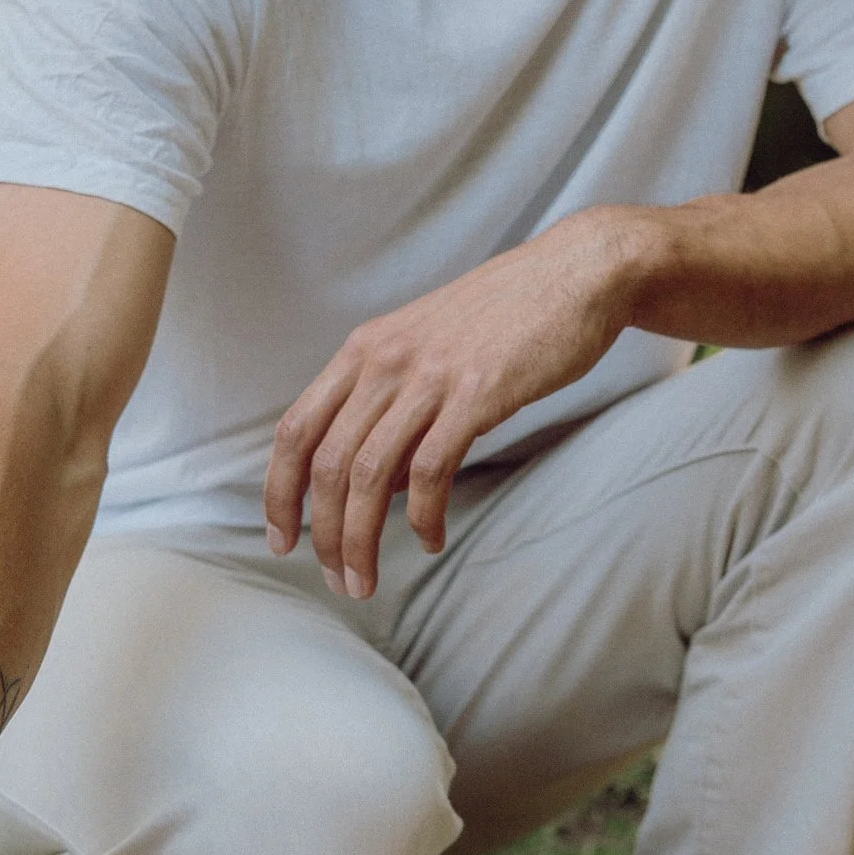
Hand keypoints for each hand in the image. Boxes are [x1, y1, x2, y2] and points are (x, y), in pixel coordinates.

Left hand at [264, 212, 642, 595]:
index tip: (281, 540)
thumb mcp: (426, 348)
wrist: (574, 274)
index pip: (295, 430)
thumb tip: (370, 483)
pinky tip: (431, 539)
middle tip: (338, 580)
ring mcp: (429, 376)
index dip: (279, 492)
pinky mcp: (477, 393)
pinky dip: (423, 516)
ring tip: (368, 580)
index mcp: (363, 350)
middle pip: (327, 464)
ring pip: (369, 475)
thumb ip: (391, 405)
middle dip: (324, 534)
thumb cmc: (505, 319)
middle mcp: (384, 361)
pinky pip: (431, 470)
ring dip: (362, 539)